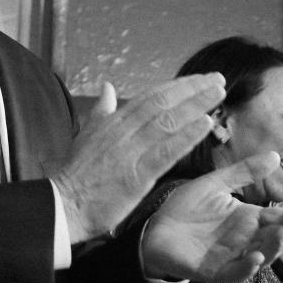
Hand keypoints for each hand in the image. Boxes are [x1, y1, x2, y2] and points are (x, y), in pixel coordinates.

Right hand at [51, 72, 225, 242]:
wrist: (65, 204)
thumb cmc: (76, 174)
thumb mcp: (86, 134)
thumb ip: (101, 111)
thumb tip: (107, 87)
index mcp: (113, 121)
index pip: (150, 96)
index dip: (177, 86)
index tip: (199, 79)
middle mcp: (123, 131)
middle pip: (162, 104)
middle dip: (192, 90)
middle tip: (217, 80)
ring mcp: (130, 152)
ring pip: (167, 122)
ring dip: (195, 106)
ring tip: (217, 95)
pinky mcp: (137, 175)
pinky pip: (166, 151)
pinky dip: (187, 136)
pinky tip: (205, 125)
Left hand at [141, 151, 282, 282]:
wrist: (154, 228)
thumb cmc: (186, 207)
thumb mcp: (215, 184)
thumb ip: (243, 172)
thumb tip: (275, 155)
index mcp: (248, 219)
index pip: (279, 218)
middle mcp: (245, 240)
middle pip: (276, 238)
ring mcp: (231, 257)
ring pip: (261, 256)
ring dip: (274, 247)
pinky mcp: (213, 271)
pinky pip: (235, 272)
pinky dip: (247, 267)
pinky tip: (256, 256)